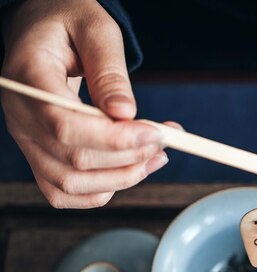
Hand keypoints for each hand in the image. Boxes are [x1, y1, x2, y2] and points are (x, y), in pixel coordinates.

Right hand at [1, 0, 167, 208]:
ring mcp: (28, 140)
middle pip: (72, 161)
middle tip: (165, 140)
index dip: (113, 139)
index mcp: (28, 79)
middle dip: (128, 158)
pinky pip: (64, 191)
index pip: (65, 126)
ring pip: (69, 184)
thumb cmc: (70, 25)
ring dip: (121, 178)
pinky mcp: (40, 155)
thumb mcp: (96, 31)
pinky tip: (132, 169)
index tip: (155, 134)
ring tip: (156, 157)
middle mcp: (21, 117)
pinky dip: (102, 190)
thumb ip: (109, 71)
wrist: (44, 31)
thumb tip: (126, 113)